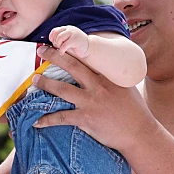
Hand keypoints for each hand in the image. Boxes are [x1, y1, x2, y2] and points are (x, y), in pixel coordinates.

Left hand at [32, 46, 154, 153]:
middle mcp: (97, 86)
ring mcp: (90, 102)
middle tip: (40, 51)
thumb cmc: (134, 110)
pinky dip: (46, 119)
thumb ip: (112, 77)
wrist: (140, 133)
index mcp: (106, 76)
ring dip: (45, 84)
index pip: (86, 57)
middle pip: (71, 66)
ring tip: (34, 80)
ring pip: (61, 89)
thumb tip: (105, 68)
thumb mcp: (126, 87)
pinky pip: (61, 117)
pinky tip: (36, 121)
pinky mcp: (86, 119)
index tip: (59, 41)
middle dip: (53, 56)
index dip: (71, 48)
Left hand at [50, 25, 88, 58]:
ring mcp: (73, 33)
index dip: (52, 37)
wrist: (89, 48)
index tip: (53, 43)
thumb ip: (58, 40)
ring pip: (59, 37)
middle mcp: (70, 29)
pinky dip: (61, 50)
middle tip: (57, 47)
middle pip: (56, 33)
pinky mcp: (76, 40)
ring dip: (58, 45)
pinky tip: (62, 53)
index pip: (55, 30)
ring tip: (61, 49)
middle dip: (55, 41)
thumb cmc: (76, 45)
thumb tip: (46, 46)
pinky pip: (64, 45)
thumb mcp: (66, 41)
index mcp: (66, 28)